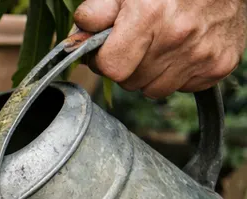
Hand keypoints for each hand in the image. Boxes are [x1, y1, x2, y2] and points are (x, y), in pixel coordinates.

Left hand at [75, 0, 246, 98]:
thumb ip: (97, 12)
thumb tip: (75, 40)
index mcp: (151, 16)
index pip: (111, 68)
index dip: (104, 61)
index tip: (108, 50)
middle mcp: (178, 37)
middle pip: (131, 82)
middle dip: (127, 67)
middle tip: (139, 44)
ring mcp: (202, 54)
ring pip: (155, 90)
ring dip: (151, 75)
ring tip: (161, 46)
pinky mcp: (220, 65)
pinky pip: (183, 88)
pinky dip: (178, 75)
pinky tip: (182, 51)